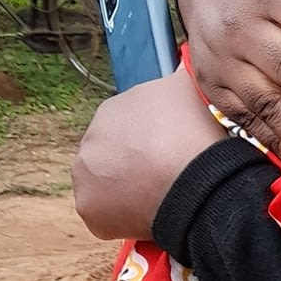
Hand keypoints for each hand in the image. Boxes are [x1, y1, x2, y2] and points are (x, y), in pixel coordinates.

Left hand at [72, 73, 223, 240]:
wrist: (195, 180)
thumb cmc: (194, 132)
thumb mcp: (189, 86)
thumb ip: (177, 75)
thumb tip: (182, 68)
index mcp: (110, 110)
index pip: (125, 121)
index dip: (149, 133)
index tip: (168, 142)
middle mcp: (89, 142)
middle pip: (112, 152)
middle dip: (132, 159)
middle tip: (163, 167)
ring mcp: (85, 178)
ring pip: (106, 182)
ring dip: (126, 186)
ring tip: (158, 190)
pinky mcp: (90, 211)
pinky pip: (110, 212)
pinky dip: (126, 213)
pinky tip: (151, 207)